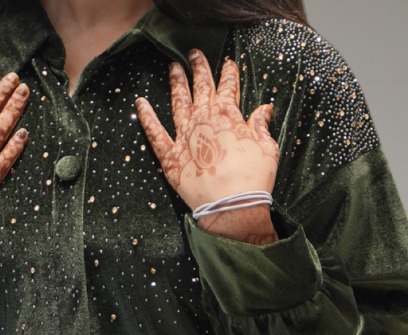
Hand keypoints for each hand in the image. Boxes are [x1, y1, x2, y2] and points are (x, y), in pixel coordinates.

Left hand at [135, 51, 278, 245]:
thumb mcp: (267, 149)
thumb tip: (264, 109)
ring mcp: (185, 137)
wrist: (231, 208)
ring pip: (178, 102)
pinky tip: (139, 103)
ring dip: (176, 83)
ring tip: (173, 68)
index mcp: (228, 116)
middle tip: (194, 53)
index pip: (228, 87)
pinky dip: (145, 117)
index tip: (228, 63)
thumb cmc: (253, 180)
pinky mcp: (170, 157)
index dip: (228, 73)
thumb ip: (261, 126)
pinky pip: (154, 133)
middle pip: (201, 87)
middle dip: (199, 68)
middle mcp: (204, 120)